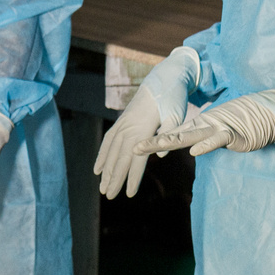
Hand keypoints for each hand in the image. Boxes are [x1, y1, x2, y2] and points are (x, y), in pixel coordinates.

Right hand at [94, 46, 201, 198]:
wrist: (162, 79)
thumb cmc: (173, 98)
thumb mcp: (176, 115)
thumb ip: (168, 134)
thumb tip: (160, 156)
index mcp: (142, 129)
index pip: (135, 159)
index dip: (131, 177)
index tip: (127, 194)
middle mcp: (128, 128)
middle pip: (119, 158)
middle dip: (113, 178)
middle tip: (108, 196)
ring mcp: (122, 124)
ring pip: (110, 151)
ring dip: (105, 170)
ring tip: (101, 187)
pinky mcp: (121, 122)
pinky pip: (108, 141)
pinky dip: (102, 155)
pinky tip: (98, 168)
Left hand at [136, 82, 274, 156]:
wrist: (265, 112)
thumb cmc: (241, 123)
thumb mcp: (217, 133)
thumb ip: (203, 138)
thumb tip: (189, 145)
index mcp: (198, 128)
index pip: (171, 135)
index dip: (153, 141)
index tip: (134, 147)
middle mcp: (203, 127)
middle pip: (174, 136)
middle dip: (154, 143)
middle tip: (134, 148)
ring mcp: (216, 129)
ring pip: (191, 136)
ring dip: (172, 142)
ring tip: (155, 146)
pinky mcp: (232, 134)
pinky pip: (218, 140)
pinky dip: (206, 145)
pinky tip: (195, 151)